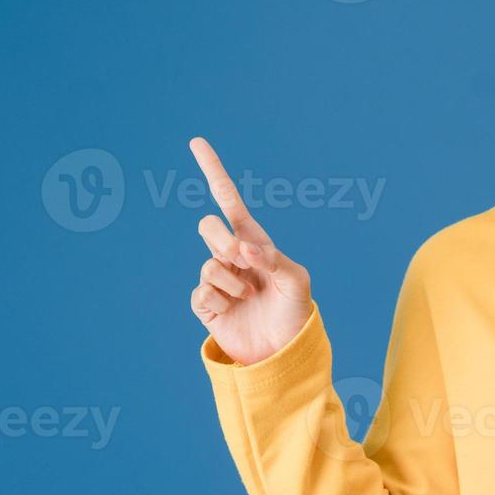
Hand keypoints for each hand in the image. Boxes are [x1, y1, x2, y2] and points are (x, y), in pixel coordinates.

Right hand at [187, 136, 314, 365]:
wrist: (283, 352)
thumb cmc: (295, 312)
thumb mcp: (297, 282)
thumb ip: (274, 260)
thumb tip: (245, 250)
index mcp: (254, 241)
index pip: (229, 200)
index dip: (213, 171)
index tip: (197, 142)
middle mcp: (232, 255)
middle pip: (209, 226)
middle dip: (224, 242)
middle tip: (245, 262)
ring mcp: (217, 279)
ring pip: (208, 262)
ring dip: (232, 281)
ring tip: (248, 298)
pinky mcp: (206, 303)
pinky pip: (201, 291)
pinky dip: (220, 299)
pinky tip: (233, 309)